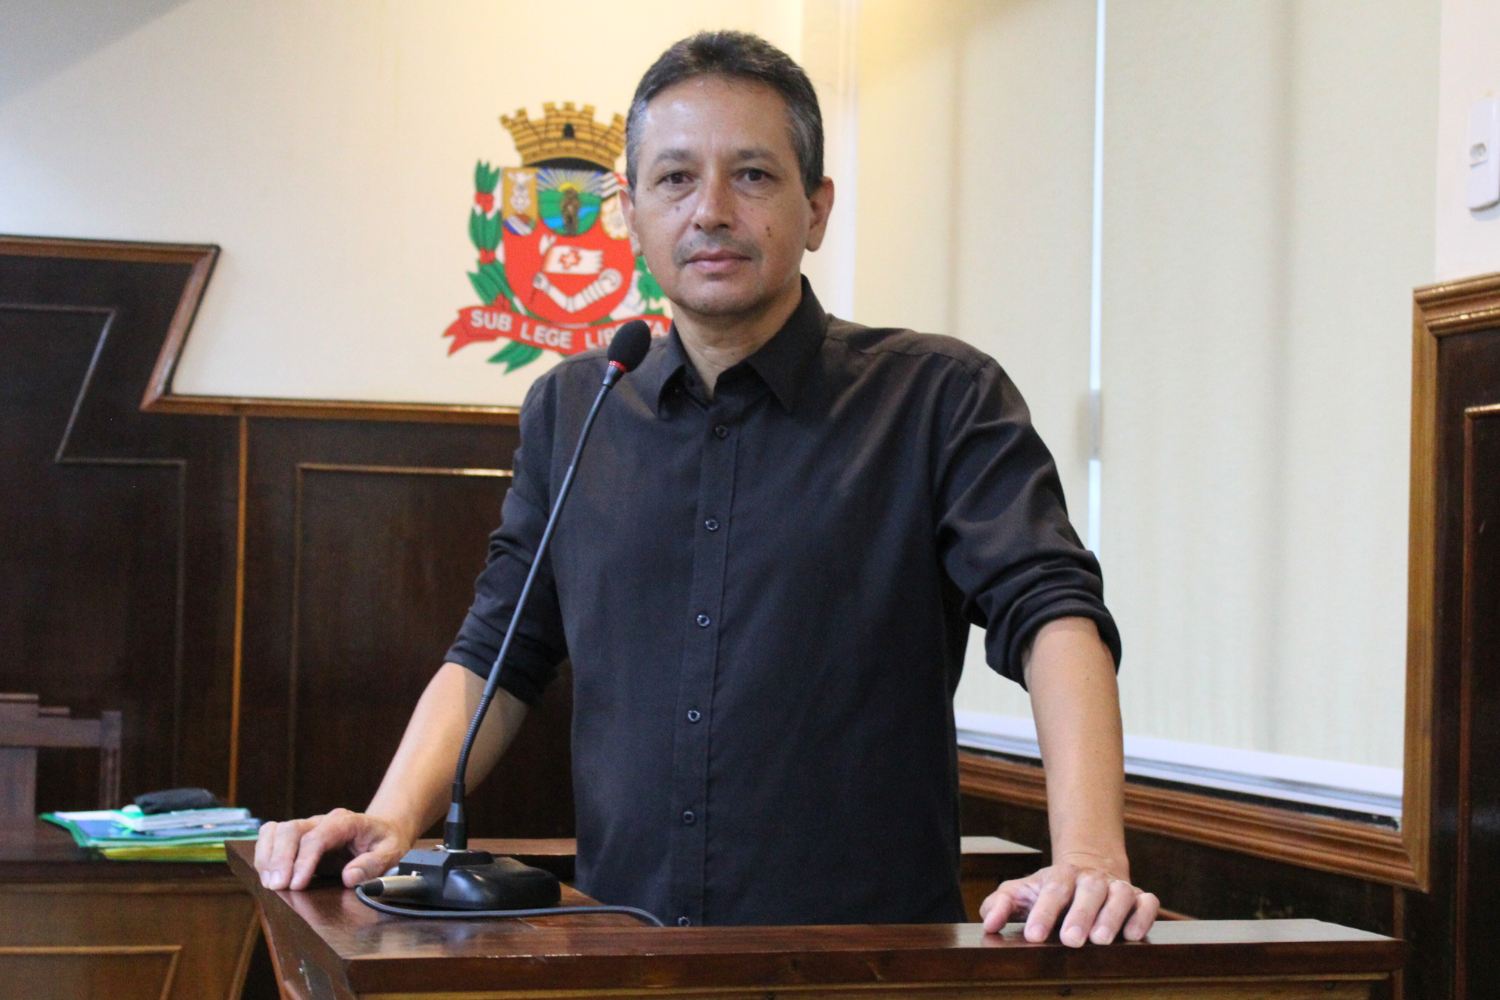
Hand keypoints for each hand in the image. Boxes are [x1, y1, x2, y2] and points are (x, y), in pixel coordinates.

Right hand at [254, 808, 411, 890]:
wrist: (382, 831)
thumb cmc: (385, 842)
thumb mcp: (390, 853)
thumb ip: (373, 864)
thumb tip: (349, 877)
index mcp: (345, 822)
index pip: (317, 837)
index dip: (304, 861)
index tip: (296, 884)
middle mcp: (322, 821)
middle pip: (291, 830)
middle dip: (281, 859)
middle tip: (278, 886)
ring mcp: (307, 827)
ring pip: (276, 830)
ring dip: (268, 856)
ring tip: (270, 883)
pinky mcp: (297, 838)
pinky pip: (272, 837)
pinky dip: (264, 854)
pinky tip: (267, 875)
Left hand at [978, 852, 1158, 945]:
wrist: (1089, 868)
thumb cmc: (1050, 891)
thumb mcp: (1021, 893)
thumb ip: (1000, 905)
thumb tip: (989, 924)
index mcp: (1062, 875)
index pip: (1052, 890)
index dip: (1043, 913)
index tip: (1033, 936)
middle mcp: (1092, 878)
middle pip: (1087, 892)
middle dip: (1080, 916)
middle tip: (1070, 940)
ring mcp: (1118, 887)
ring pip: (1119, 896)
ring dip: (1111, 917)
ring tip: (1100, 941)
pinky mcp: (1140, 899)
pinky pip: (1147, 904)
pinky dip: (1143, 917)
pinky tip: (1133, 936)